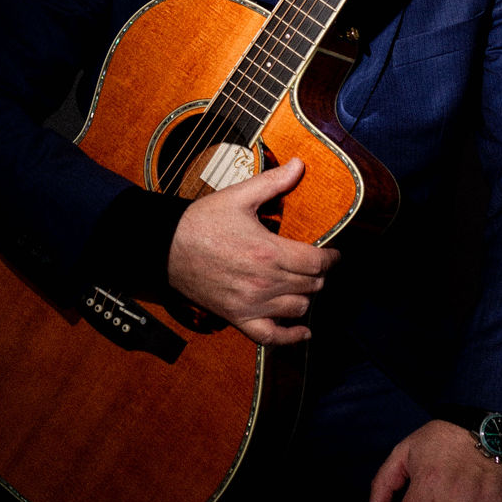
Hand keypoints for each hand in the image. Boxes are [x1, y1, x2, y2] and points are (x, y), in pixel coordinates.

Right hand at [166, 157, 338, 345]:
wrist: (166, 248)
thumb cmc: (202, 221)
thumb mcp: (239, 196)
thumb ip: (272, 182)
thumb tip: (298, 164)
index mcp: (268, 251)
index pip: (317, 262)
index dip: (332, 258)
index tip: (334, 254)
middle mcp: (264, 282)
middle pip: (312, 285)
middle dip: (319, 274)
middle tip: (316, 264)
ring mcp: (251, 304)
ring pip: (298, 308)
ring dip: (306, 296)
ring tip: (304, 284)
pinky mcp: (237, 317)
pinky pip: (272, 337)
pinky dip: (291, 337)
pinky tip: (303, 331)